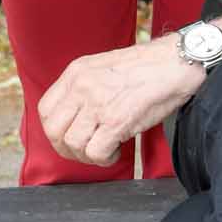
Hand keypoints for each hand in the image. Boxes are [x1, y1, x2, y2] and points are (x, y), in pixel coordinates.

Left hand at [38, 34, 205, 166]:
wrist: (176, 62)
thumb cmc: (147, 68)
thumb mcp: (103, 68)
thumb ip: (84, 88)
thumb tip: (75, 116)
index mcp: (76, 72)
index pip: (45, 110)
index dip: (55, 130)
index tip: (70, 137)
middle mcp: (82, 86)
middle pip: (53, 131)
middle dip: (68, 149)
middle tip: (86, 150)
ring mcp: (98, 103)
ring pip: (73, 144)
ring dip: (88, 156)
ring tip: (106, 149)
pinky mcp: (116, 121)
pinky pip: (95, 152)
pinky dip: (105, 159)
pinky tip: (117, 151)